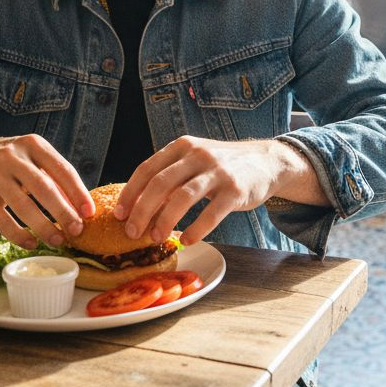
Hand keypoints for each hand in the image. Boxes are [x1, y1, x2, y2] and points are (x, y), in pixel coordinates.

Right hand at [0, 134, 94, 248]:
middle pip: (43, 188)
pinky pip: (2, 221)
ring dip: (44, 227)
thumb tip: (79, 207)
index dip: (78, 192)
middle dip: (63, 212)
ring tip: (58, 241)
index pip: (61, 169)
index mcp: (32, 144)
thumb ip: (53, 177)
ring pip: (24, 206)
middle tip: (77, 231)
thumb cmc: (9, 160)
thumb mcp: (31, 157)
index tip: (90, 213)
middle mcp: (12, 157)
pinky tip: (32, 243)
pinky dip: (19, 235)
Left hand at [112, 136, 312, 245]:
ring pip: (183, 196)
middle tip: (133, 233)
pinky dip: (196, 229)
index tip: (119, 215)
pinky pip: (211, 212)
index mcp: (182, 146)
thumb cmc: (222, 166)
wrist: (266, 161)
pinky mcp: (236, 189)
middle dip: (142, 210)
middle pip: (160, 183)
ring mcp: (218, 171)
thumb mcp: (194, 160)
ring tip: (156, 237)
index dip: (130, 193)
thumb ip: (170, 176)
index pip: (147, 169)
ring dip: (165, 220)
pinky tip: (186, 239)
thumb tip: (138, 206)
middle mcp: (198, 154)